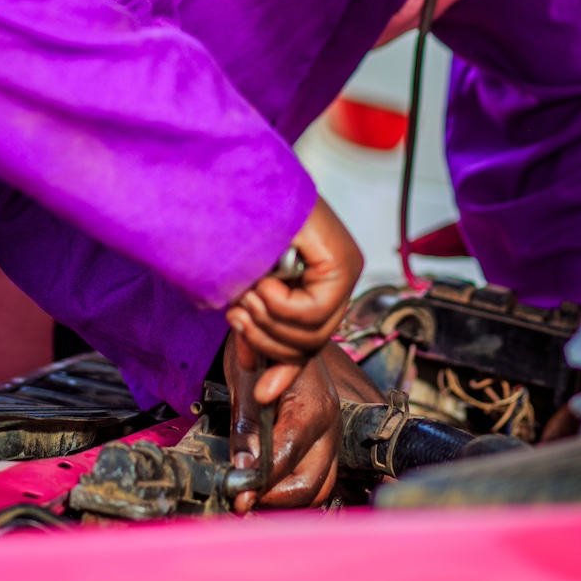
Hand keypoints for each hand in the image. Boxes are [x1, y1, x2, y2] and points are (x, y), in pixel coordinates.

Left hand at [224, 333, 340, 513]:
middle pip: (310, 483)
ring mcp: (332, 432)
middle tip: (241, 500)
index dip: (261, 483)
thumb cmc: (261, 347)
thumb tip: (243, 468)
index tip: (237, 496)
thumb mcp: (245, 379)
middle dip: (275, 499)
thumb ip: (246, 425)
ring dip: (285, 498)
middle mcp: (330, 423)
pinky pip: (316, 475)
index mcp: (312, 405)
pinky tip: (267, 484)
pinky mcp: (326, 438)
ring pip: (317, 486)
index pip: (288, 457)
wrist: (278, 326)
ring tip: (252, 495)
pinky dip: (293, 487)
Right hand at [226, 197, 362, 404]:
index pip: (308, 343)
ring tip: (247, 293)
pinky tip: (265, 282)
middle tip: (237, 315)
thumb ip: (260, 335)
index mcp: (318, 283)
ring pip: (312, 333)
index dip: (284, 369)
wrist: (233, 188)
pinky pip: (313, 312)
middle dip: (267, 339)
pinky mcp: (343, 262)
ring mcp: (346, 268)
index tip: (262, 392)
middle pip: (310, 345)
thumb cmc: (237, 231)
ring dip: (269, 320)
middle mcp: (339, 276)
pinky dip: (281, 304)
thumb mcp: (249, 296)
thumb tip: (261, 383)